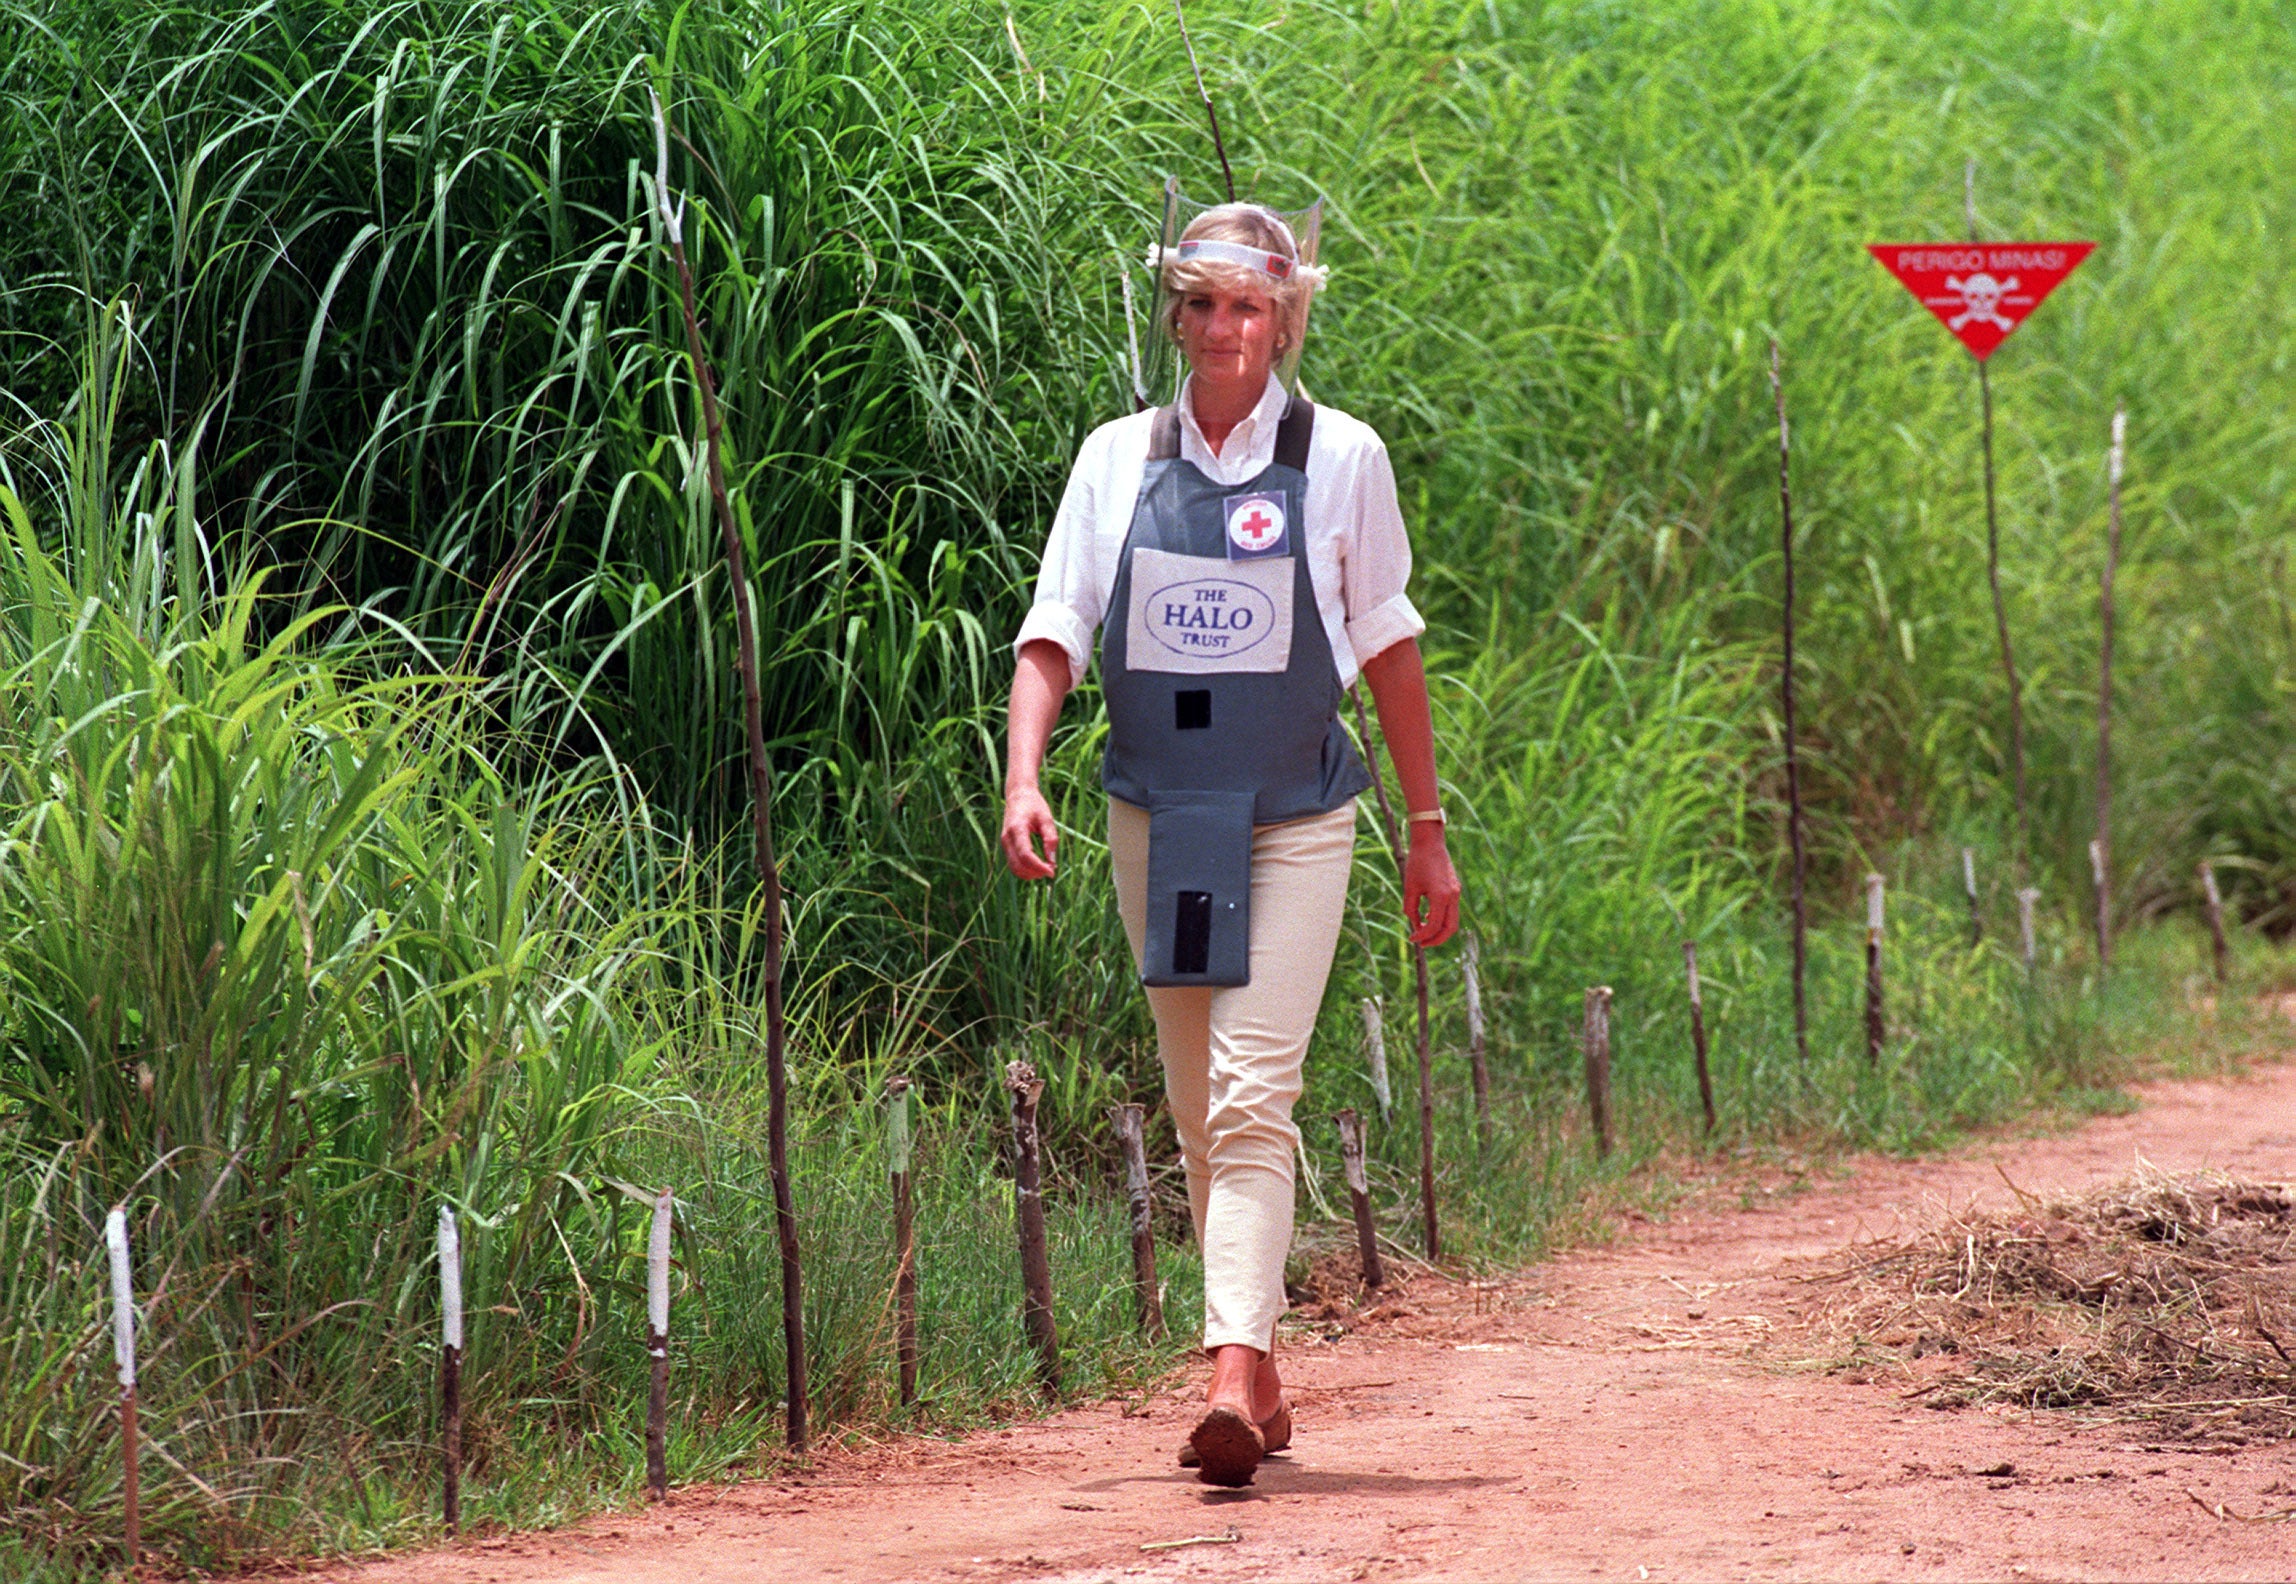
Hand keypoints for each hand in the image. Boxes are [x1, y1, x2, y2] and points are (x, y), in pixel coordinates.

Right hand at [1001, 784, 1059, 879]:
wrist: (1018, 795)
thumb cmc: (1034, 805)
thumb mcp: (1047, 819)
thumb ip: (1050, 839)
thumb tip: (1052, 861)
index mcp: (1017, 828)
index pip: (1026, 855)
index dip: (1039, 866)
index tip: (1052, 871)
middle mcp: (1007, 838)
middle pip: (1018, 866)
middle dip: (1035, 872)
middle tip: (1051, 870)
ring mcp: (1004, 843)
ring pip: (1014, 868)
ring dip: (1030, 874)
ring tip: (1046, 868)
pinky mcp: (1006, 846)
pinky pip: (1013, 864)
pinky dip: (1025, 870)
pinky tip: (1038, 866)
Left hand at [1402, 829, 1460, 947]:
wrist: (1430, 842)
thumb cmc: (1417, 862)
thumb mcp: (1409, 887)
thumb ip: (1411, 909)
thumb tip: (1414, 925)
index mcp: (1441, 896)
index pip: (1434, 925)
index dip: (1422, 936)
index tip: (1412, 938)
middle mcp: (1452, 896)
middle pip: (1450, 929)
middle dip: (1436, 940)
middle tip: (1421, 944)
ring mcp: (1456, 893)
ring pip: (1453, 921)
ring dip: (1440, 931)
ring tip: (1423, 933)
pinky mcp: (1455, 889)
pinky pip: (1452, 911)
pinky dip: (1442, 919)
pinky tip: (1428, 918)